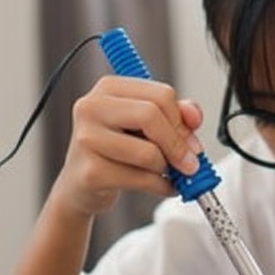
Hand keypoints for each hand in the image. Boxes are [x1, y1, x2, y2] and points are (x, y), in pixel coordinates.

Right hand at [54, 75, 204, 218]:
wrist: (81, 184)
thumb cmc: (116, 149)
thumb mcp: (146, 125)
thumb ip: (174, 113)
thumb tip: (194, 116)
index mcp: (109, 88)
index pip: (160, 94)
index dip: (182, 121)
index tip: (192, 142)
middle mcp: (92, 108)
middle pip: (151, 116)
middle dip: (178, 144)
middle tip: (191, 164)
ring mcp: (87, 139)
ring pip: (148, 152)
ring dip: (167, 168)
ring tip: (166, 173)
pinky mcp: (91, 172)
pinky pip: (140, 179)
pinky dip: (160, 186)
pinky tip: (161, 185)